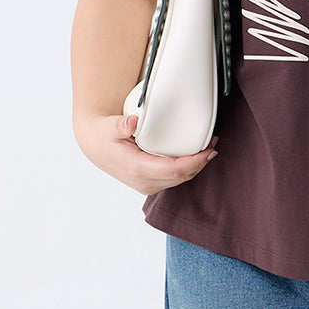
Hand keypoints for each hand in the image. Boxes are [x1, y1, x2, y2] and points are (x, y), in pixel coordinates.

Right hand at [74, 113, 219, 194]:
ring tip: (208, 147)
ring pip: (180, 180)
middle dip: (201, 162)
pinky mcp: (150, 183)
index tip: (210, 149)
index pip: (174, 170)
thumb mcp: (109, 126)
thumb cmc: (104, 134)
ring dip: (196, 166)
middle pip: (182, 177)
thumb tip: (132, 122)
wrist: (95, 146)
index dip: (195, 161)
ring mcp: (147, 185)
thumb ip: (121, 125)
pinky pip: (174, 178)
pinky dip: (187, 168)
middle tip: (214, 142)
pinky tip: (194, 155)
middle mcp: (144, 182)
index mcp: (137, 169)